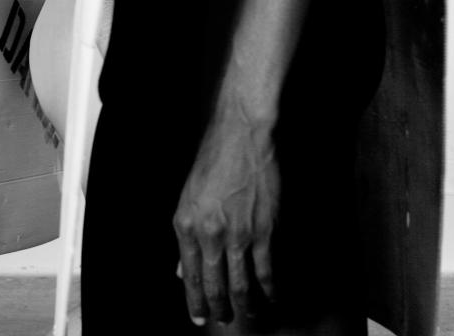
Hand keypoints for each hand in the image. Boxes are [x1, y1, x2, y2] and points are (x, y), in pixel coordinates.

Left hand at [173, 96, 279, 325]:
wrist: (241, 137)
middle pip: (214, 286)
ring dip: (244, 305)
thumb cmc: (213, 161)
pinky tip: (271, 296)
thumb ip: (186, 236)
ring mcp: (238, 234)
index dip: (194, 302)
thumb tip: (182, 270)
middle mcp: (209, 235)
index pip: (189, 276)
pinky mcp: (264, 229)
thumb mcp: (188, 197)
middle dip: (218, 309)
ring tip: (248, 316)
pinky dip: (269, 288)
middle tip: (223, 321)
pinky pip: (265, 269)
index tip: (199, 318)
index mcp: (186, 226)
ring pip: (240, 284)